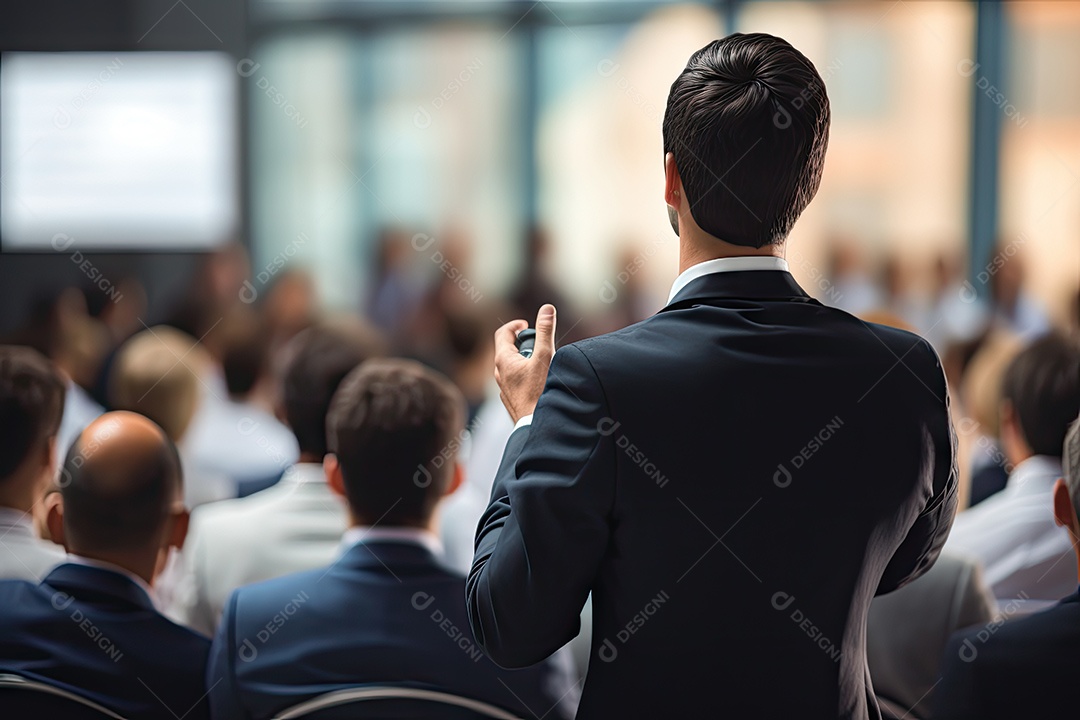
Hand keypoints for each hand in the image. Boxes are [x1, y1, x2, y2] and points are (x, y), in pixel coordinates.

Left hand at [494, 304, 556, 423]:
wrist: (536, 425)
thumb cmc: (540, 392)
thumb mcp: (544, 357)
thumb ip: (545, 331)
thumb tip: (546, 309)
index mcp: (503, 360)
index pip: (503, 333)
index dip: (515, 325)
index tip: (527, 325)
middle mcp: (499, 374)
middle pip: (509, 350)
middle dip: (525, 344)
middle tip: (541, 346)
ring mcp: (504, 388)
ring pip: (513, 367)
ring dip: (526, 361)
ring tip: (543, 365)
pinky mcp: (511, 400)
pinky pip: (516, 381)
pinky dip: (526, 376)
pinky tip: (540, 382)